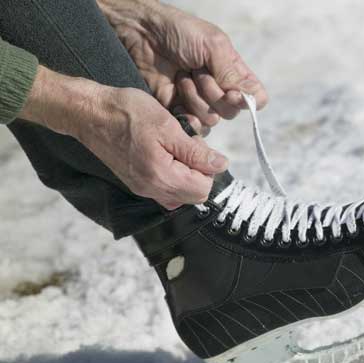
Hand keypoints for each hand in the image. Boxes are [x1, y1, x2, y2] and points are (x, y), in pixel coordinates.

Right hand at [19, 66, 227, 209]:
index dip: (208, 168)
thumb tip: (221, 165)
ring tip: (175, 148)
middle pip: (194, 195)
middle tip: (187, 145)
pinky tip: (165, 154)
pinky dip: (172, 175)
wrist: (90, 113)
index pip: (203, 189)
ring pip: (180, 194)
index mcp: (161, 177)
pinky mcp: (136, 183)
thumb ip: (196, 151)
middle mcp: (151, 190)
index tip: (197, 145)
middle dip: (199, 172)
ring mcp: (142, 189)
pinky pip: (165, 189)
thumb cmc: (127, 114)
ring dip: (186, 174)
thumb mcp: (168, 127)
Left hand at [98, 0, 267, 133]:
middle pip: (231, 112)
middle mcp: (220, 90)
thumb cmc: (178, 31)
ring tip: (180, 77)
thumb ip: (232, 72)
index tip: (231, 92)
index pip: (255, 99)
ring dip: (194, 98)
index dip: (246, 101)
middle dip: (212, 94)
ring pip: (211, 120)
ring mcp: (200, 102)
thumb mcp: (212, 45)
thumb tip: (252, 99)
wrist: (141, 34)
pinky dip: (185, 114)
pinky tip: (175, 95)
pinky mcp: (180, 110)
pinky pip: (192, 126)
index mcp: (233, 73)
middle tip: (196, 72)